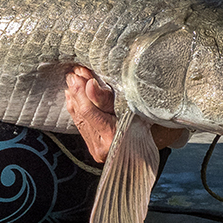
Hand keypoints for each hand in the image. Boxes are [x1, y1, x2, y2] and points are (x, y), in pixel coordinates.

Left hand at [64, 66, 188, 163]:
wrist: (150, 148)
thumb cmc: (144, 123)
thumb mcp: (130, 107)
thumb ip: (108, 98)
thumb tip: (89, 85)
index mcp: (116, 136)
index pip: (92, 112)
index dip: (84, 92)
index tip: (82, 76)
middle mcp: (104, 146)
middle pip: (84, 113)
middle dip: (77, 91)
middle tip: (74, 73)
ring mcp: (97, 149)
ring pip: (79, 118)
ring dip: (74, 97)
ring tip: (72, 79)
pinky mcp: (93, 147)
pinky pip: (80, 124)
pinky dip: (75, 107)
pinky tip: (72, 95)